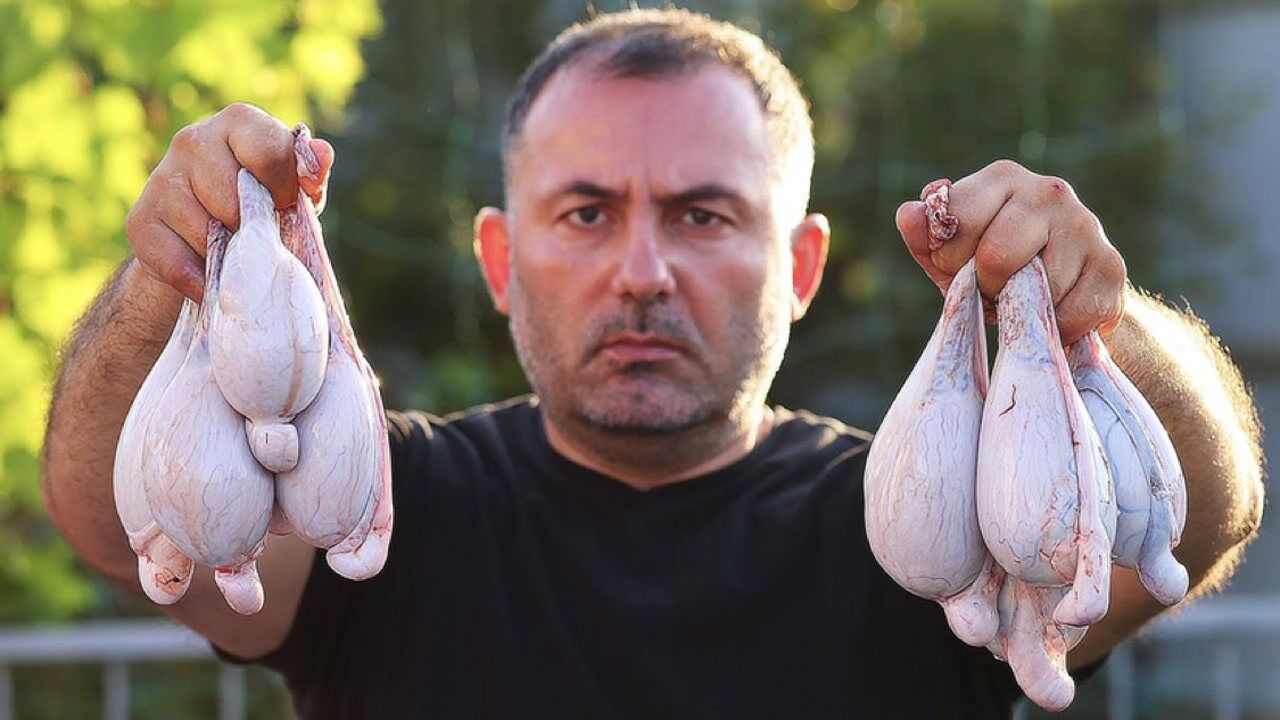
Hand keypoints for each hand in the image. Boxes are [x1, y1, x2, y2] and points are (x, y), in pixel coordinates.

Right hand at [125, 103, 334, 302]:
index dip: (283, 190)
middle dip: (253, 225)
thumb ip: (310, 175)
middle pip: (235, 197)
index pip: (269, 152)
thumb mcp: (294, 190)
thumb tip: (323, 154)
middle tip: (254, 230)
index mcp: (239, 122)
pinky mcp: (140, 219)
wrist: (207, 242)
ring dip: (227, 253)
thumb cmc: (262, 205)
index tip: (282, 206)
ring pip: (206, 231)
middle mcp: (193, 139)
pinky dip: (199, 279)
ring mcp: (161, 177)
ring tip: (230, 246)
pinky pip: (177, 263)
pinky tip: (208, 273)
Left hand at [895, 160, 1127, 343]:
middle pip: (997, 255)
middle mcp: (1048, 191)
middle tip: (994, 290)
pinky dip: (1055, 327)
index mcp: (1002, 178)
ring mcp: (1085, 224)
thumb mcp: (950, 257)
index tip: (958, 267)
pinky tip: (1055, 315)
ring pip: (1037, 288)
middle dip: (986, 286)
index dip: (949, 257)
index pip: (957, 217)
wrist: (1066, 299)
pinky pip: (1071, 314)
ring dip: (1023, 309)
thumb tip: (909, 213)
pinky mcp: (1112, 265)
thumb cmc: (994, 271)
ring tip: (1026, 298)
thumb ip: (926, 238)